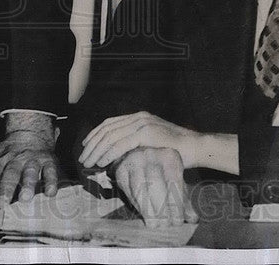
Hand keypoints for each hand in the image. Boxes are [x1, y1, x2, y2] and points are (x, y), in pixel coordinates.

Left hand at [0, 113, 58, 207]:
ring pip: (30, 170)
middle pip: (10, 172)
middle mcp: (16, 157)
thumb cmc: (6, 153)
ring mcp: (32, 159)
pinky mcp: (48, 161)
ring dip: (27, 184)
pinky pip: (51, 171)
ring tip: (24, 198)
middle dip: (5, 188)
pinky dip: (51, 181)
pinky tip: (49, 193)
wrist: (31, 133)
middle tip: (1, 204)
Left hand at [79, 111, 198, 168]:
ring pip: (111, 136)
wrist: (195, 147)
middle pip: (107, 129)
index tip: (86, 146)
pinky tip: (102, 162)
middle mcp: (139, 117)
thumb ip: (137, 142)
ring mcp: (142, 124)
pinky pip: (121, 144)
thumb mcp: (153, 141)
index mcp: (139, 116)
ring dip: (97, 150)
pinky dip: (109, 153)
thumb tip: (117, 154)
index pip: (110, 123)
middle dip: (92, 144)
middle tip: (83, 158)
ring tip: (89, 162)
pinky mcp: (146, 134)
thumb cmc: (176, 148)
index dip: (95, 134)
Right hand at [114, 147, 197, 227]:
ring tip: (154, 224)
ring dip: (147, 208)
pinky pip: (128, 189)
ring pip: (139, 186)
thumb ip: (184, 201)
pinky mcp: (120, 169)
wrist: (139, 156)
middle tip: (165, 224)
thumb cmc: (162, 174)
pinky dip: (136, 204)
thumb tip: (192, 218)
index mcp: (169, 156)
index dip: (176, 203)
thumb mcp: (176, 183)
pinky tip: (143, 214)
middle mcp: (151, 154)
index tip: (177, 221)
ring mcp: (133, 160)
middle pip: (155, 182)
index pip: (173, 181)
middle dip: (160, 206)